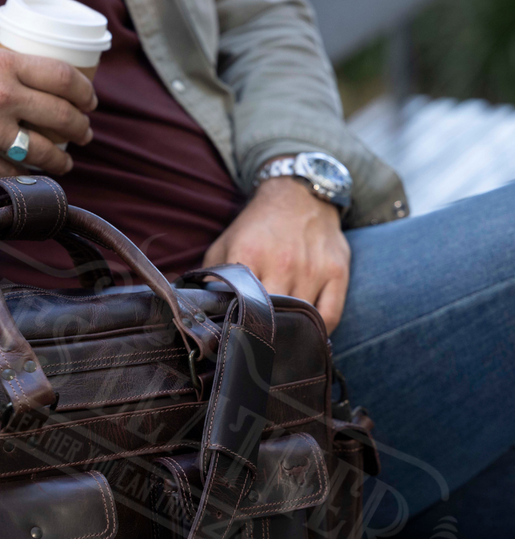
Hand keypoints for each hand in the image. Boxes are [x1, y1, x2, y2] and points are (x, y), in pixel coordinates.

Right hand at [0, 41, 96, 178]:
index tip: (89, 102)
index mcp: (3, 65)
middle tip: (85, 135)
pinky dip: (26, 176)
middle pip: (61, 117)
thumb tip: (17, 75)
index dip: (84, 92)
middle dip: (80, 129)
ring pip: (44, 153)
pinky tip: (31, 175)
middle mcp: (3, 98)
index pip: (62, 78)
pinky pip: (13, 173)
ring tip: (65, 162)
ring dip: (61, 160)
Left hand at [204, 177, 349, 332]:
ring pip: (301, 320)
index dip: (236, 327)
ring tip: (280, 340)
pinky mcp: (337, 271)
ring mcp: (313, 269)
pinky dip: (319, 331)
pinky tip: (306, 332)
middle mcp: (283, 263)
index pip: (239, 306)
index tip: (234, 338)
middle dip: (263, 334)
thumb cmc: (257, 228)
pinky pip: (330, 316)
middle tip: (258, 344)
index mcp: (249, 256)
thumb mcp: (224, 246)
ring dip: (290, 333)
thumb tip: (201, 311)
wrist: (298, 194)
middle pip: (271, 318)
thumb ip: (210, 279)